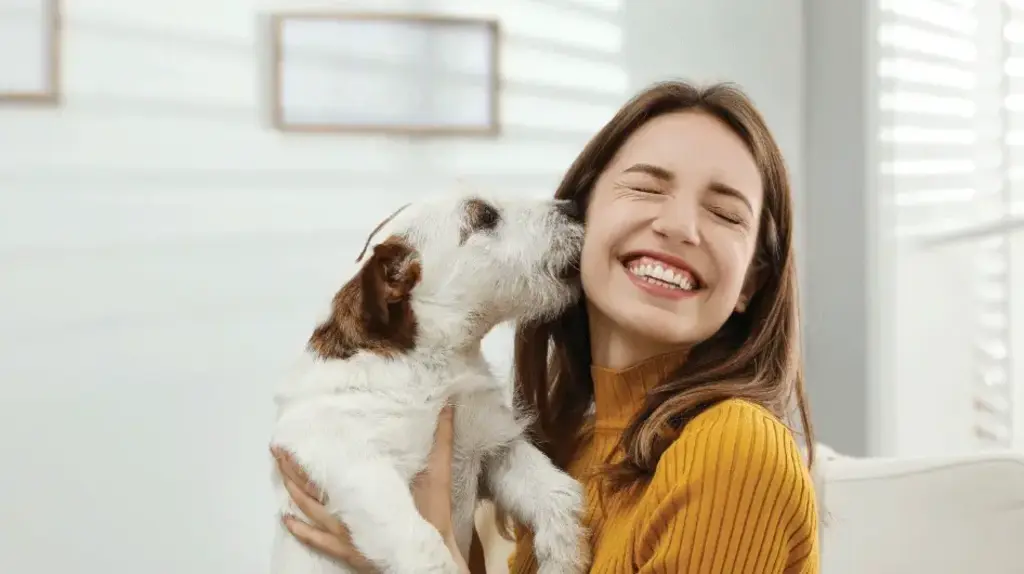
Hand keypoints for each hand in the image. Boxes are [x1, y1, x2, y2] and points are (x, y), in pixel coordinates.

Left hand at [271, 405, 465, 571]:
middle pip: (312, 486)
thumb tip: (447, 408)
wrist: (430, 556)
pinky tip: (285, 519)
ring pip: (309, 510)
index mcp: (364, 490)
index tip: (297, 435)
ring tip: (280, 472)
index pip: (330, 467)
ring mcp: (343, 532)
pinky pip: (315, 539)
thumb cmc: (432, 517)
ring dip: (292, 490)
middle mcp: (348, 510)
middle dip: (293, 467)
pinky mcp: (345, 549)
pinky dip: (299, 529)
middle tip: (277, 449)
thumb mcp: (438, 474)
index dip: (311, 452)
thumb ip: (442, 441)